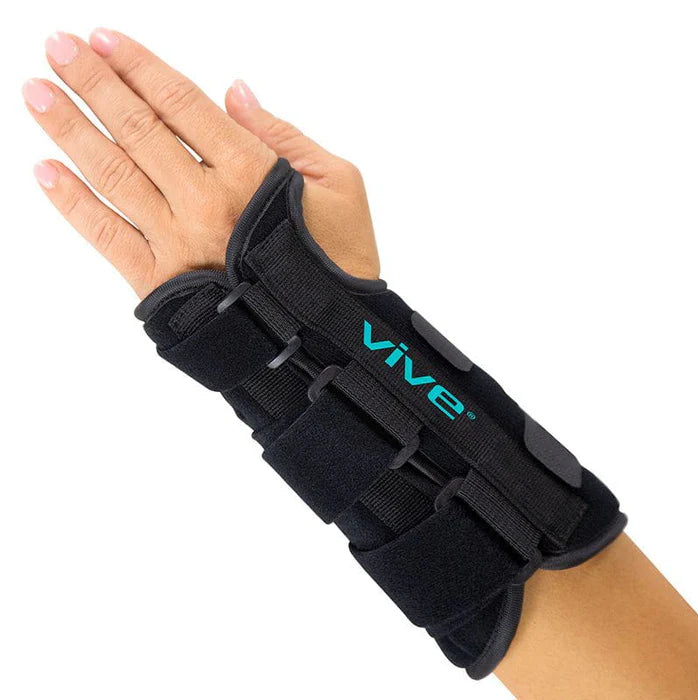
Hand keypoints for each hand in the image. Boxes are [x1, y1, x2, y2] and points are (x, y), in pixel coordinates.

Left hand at [24, 29, 378, 297]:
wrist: (327, 339)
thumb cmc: (340, 261)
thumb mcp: (340, 183)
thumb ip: (284, 135)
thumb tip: (233, 94)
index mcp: (252, 172)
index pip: (181, 104)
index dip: (139, 67)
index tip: (104, 40)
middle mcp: (207, 202)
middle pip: (138, 130)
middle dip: (93, 83)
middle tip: (57, 48)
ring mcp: (178, 243)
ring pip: (114, 175)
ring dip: (70, 130)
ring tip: (37, 93)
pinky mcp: (161, 284)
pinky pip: (108, 237)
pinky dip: (73, 204)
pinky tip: (46, 171)